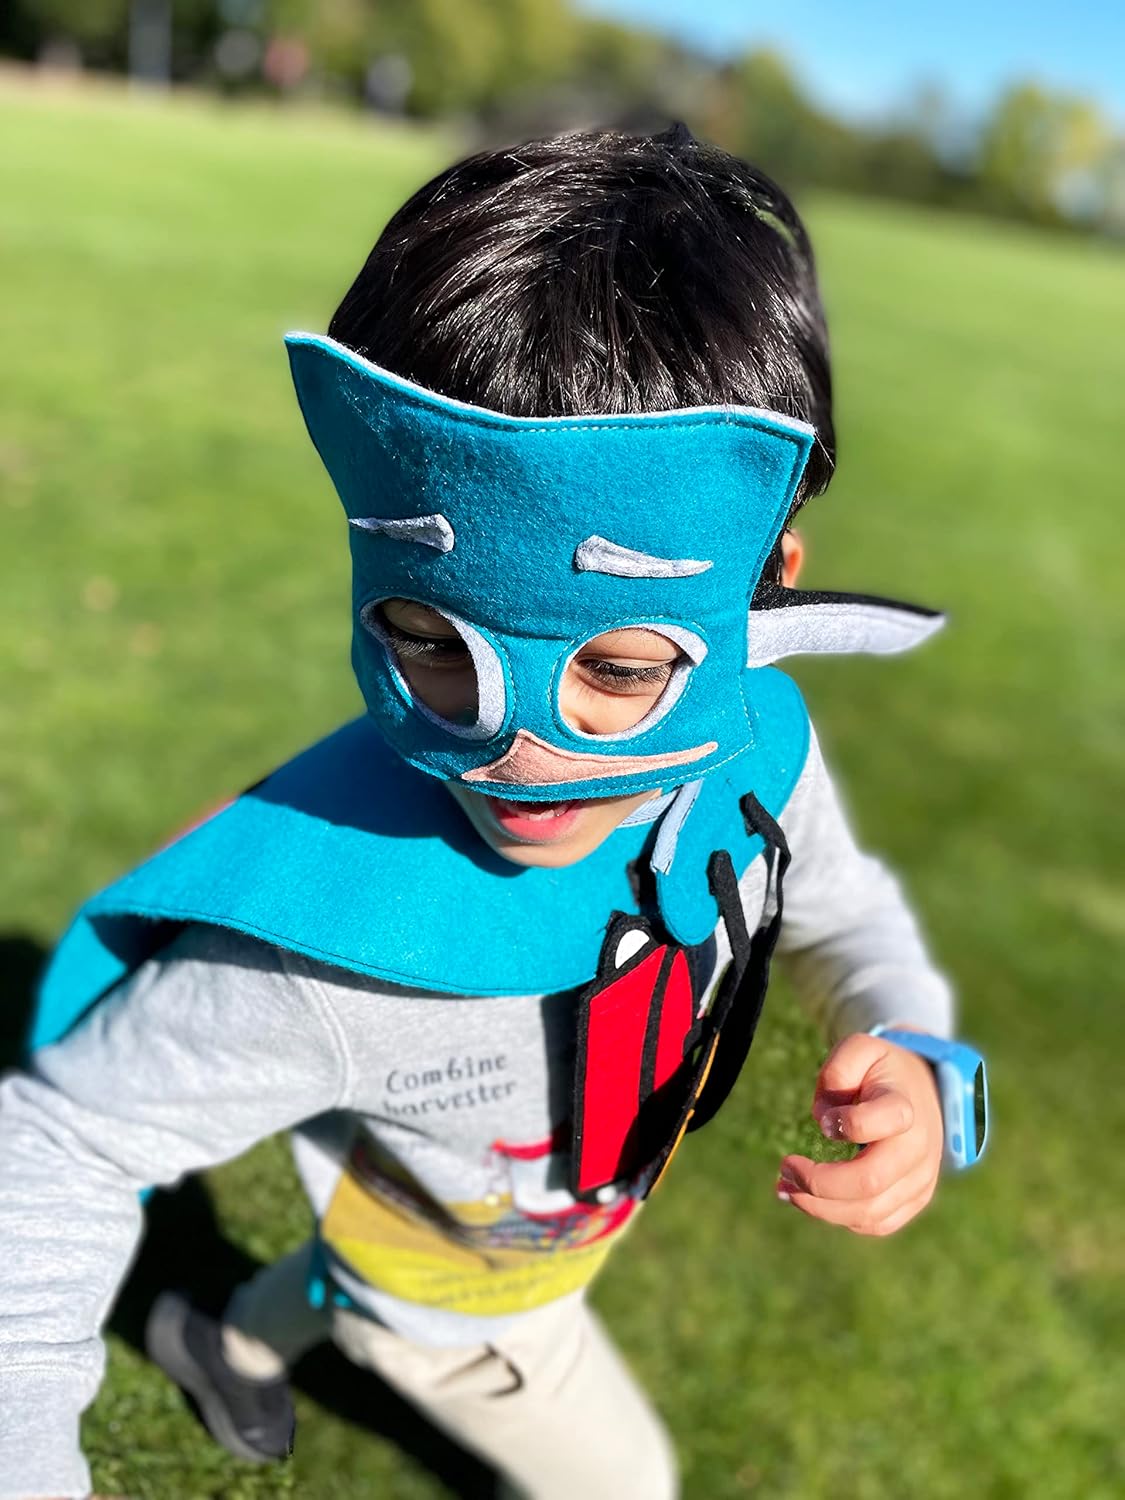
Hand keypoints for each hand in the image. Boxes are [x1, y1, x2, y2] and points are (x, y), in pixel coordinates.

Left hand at [776, 1026, 943, 1235]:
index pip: (875, 1123)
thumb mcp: (860, 1048)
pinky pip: (876, 1224)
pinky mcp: (915, 1200)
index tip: (822, 1120)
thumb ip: (838, 1068)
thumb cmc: (881, 1070)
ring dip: (819, 1207)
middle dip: (817, 1183)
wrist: (921, 1090)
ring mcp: (921, 1179)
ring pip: (869, 1213)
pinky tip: (809, 1201)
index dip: (841, 1124)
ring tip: (785, 1188)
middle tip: (784, 1168)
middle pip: (869, 1182)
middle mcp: (920, 1149)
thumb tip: (823, 1119)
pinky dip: (838, 1217)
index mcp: (905, 1108)